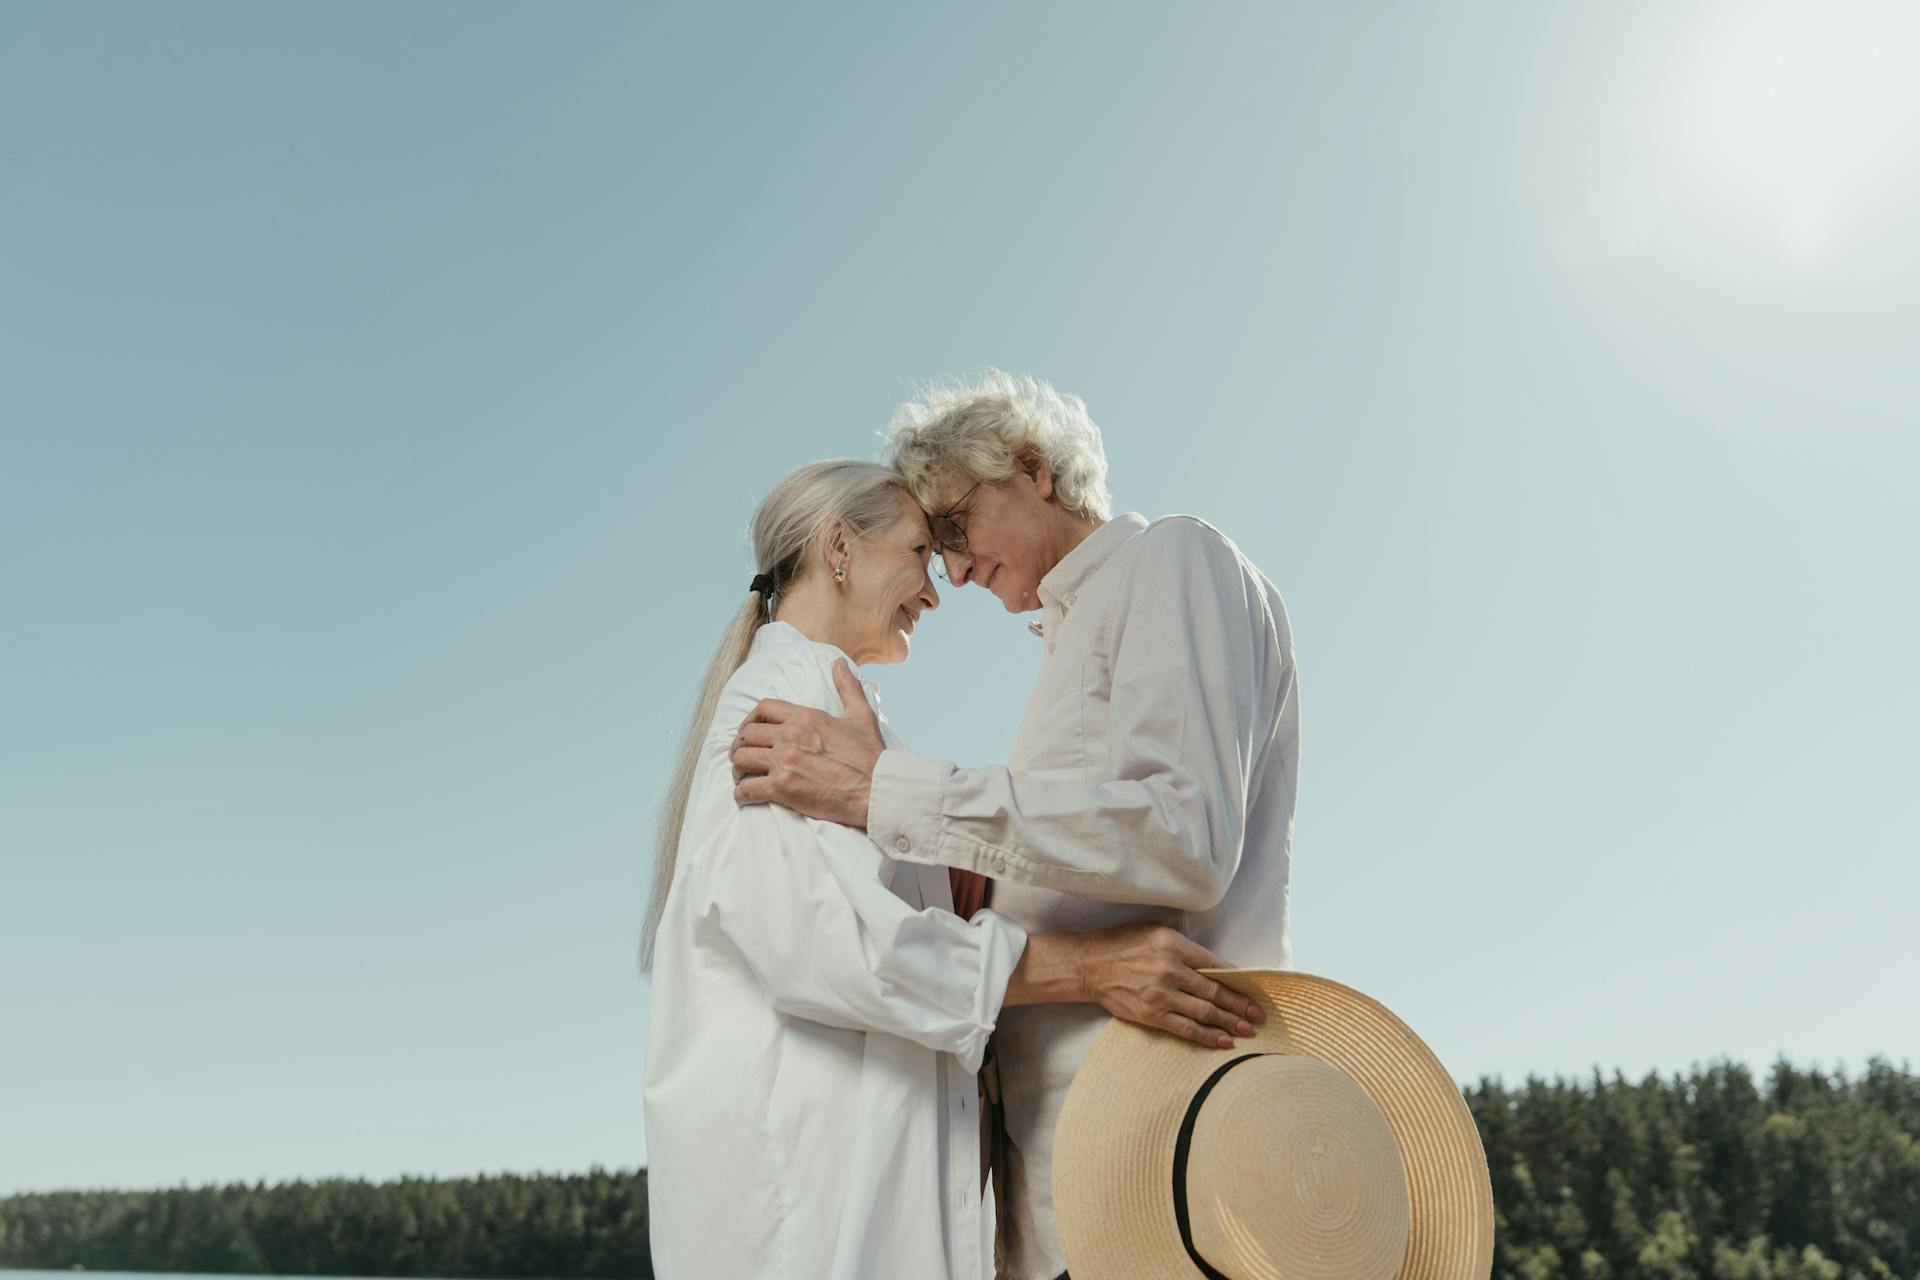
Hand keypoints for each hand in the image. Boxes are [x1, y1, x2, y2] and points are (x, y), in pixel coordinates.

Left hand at [730, 658, 884, 827]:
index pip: (763, 708)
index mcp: (806, 716)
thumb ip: (847, 686)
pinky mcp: (783, 788)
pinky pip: (747, 789)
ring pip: (741, 759)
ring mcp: (784, 762)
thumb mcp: (861, 715)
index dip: (751, 720)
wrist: (876, 790)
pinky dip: (742, 794)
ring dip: (738, 769)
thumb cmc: (870, 756)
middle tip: (744, 756)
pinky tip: (746, 795)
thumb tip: (840, 662)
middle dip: (741, 745)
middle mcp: (790, 736)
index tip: (752, 731)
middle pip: (746, 734)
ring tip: (743, 776)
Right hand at [1078, 923, 1262, 1048]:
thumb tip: (1214, 966)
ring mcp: (1161, 994)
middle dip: (1240, 1005)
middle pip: (1214, 990)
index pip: (1215, 964)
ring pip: (1204, 1012)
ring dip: (1230, 1023)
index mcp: (1173, 944)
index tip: (1253, 990)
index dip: (1237, 980)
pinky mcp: (1151, 1014)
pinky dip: (1207, 1036)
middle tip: (1259, 1015)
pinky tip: (1224, 1041)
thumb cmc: (1121, 945)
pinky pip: (1186, 1028)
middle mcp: (1169, 968)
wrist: (1088, 965)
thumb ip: (1183, 948)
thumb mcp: (1154, 932)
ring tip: (1248, 1030)